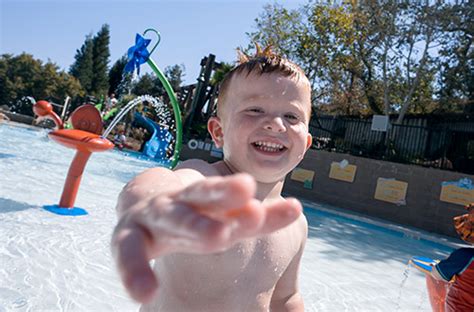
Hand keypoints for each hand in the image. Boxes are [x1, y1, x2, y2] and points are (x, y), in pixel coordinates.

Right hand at [111, 173, 301, 302]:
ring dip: (195, 224)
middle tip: (251, 198)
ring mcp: (155, 216)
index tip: (294, 209)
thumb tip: (299, 209)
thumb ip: (257, 219)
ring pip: (173, 216)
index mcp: (207, 200)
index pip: (236, 202)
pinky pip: (127, 252)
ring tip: (219, 237)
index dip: (263, 209)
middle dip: (225, 195)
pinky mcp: (126, 236)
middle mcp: (184, 203)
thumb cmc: (190, 214)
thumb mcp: (221, 217)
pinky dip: (134, 271)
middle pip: (204, 194)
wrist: (139, 200)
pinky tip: (145, 292)